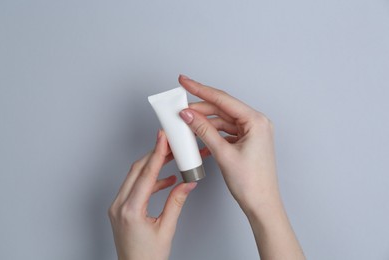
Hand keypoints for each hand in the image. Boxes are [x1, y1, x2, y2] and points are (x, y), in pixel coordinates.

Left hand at [108, 130, 196, 259]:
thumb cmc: (148, 258)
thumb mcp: (166, 229)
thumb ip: (176, 202)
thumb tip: (187, 183)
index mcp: (131, 210)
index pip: (146, 174)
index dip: (156, 153)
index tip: (162, 138)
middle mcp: (120, 206)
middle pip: (137, 170)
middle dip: (154, 154)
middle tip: (169, 144)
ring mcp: (117, 207)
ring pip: (134, 176)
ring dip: (152, 166)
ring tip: (170, 159)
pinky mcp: (120, 209)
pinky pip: (134, 187)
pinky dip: (149, 181)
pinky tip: (164, 180)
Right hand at [178, 75, 304, 258]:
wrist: (261, 205)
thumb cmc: (251, 183)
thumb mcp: (223, 153)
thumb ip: (204, 130)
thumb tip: (188, 114)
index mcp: (256, 121)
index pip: (223, 99)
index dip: (200, 89)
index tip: (184, 81)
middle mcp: (256, 123)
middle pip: (222, 109)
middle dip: (200, 109)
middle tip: (180, 108)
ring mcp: (252, 132)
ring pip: (222, 120)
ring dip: (204, 122)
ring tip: (185, 124)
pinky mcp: (247, 141)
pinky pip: (225, 132)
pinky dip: (211, 134)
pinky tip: (198, 138)